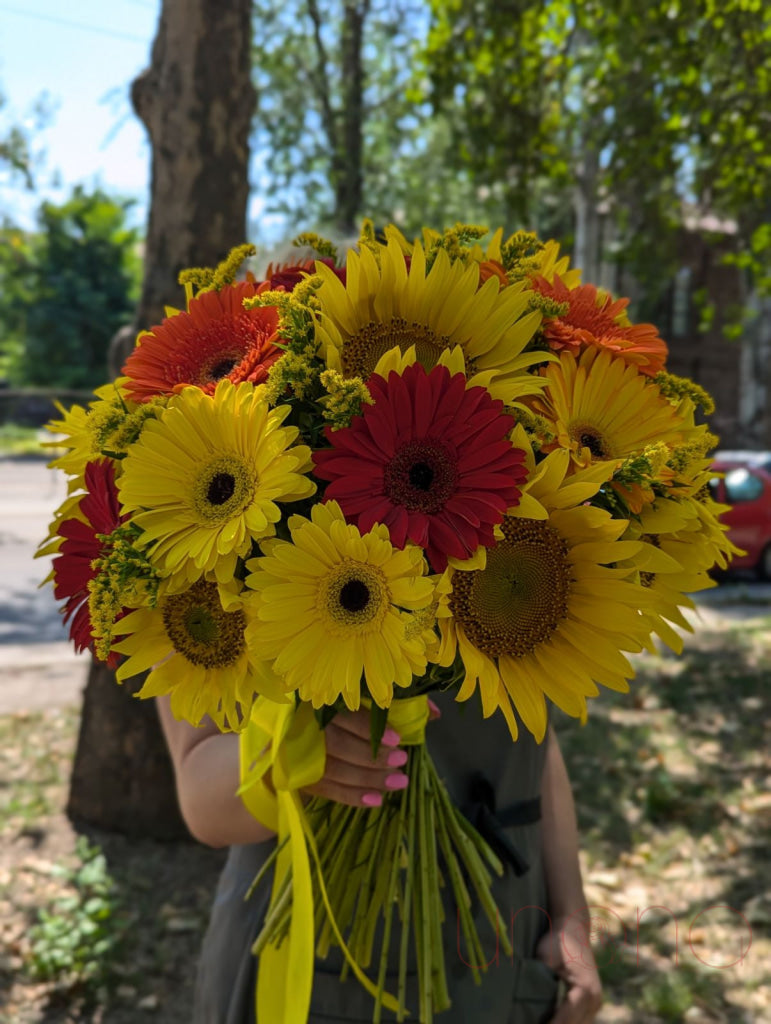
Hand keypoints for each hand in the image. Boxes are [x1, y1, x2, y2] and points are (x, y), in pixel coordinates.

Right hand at [301, 700, 440, 808]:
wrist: (292, 729)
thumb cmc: (339, 709)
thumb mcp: (364, 699)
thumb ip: (398, 703)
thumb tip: (434, 713)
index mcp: (319, 702)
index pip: (342, 715)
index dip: (367, 727)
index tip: (396, 738)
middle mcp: (305, 727)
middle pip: (338, 745)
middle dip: (373, 756)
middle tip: (402, 760)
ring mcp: (299, 755)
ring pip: (334, 770)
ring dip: (368, 779)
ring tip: (399, 782)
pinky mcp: (300, 777)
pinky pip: (327, 790)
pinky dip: (352, 796)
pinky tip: (376, 799)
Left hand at [536, 911, 602, 1023]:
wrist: (574, 928)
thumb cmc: (558, 942)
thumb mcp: (546, 959)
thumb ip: (540, 982)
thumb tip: (526, 1002)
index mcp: (584, 989)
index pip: (565, 1019)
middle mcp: (594, 999)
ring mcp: (596, 1001)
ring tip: (543, 1022)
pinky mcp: (593, 1000)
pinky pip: (581, 1020)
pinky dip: (569, 1022)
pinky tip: (552, 1021)